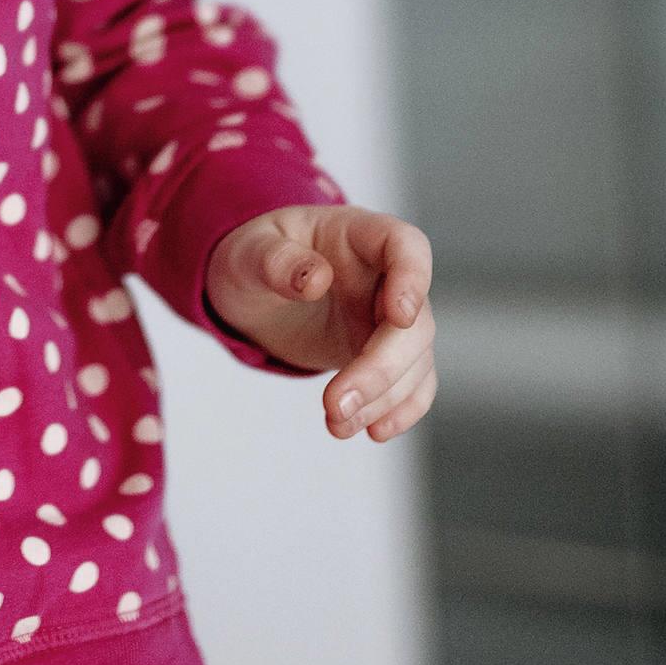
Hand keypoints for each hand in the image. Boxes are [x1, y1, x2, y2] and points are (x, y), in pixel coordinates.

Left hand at [204, 204, 437, 443]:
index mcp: (359, 234)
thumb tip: (316, 281)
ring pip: (415, 361)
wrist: (252, 291)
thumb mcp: (250, 251)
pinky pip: (410, 385)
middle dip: (382, 368)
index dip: (413, 278)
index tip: (398, 316)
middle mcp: (386, 277)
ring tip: (336, 424)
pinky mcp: (382, 355)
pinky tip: (372, 430)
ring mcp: (388, 319)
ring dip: (383, 398)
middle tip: (335, 404)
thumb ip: (277, 261)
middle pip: (415, 321)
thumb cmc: (254, 256)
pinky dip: (398, 410)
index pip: (406, 245)